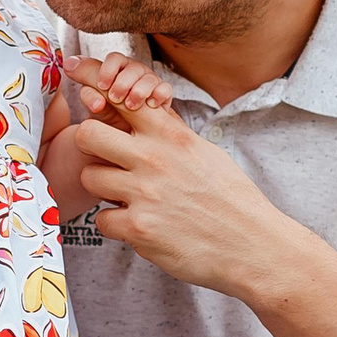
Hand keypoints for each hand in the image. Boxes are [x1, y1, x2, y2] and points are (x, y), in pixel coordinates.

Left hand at [64, 52, 172, 122]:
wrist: (130, 138)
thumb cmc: (111, 118)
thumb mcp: (98, 107)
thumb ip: (88, 90)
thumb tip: (68, 65)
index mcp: (117, 71)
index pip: (114, 59)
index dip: (108, 69)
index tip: (102, 85)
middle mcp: (134, 73)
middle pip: (133, 67)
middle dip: (123, 82)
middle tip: (115, 98)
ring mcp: (150, 83)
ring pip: (149, 78)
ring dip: (139, 90)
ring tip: (130, 105)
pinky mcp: (163, 95)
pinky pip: (165, 89)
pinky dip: (159, 95)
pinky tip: (151, 105)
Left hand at [69, 99, 293, 295]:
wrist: (252, 246)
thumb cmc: (232, 200)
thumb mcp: (205, 153)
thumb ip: (172, 134)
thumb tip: (149, 111)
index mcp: (172, 136)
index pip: (119, 98)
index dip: (95, 89)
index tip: (85, 89)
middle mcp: (154, 159)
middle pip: (87, 135)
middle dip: (89, 147)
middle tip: (105, 160)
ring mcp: (143, 194)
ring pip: (89, 177)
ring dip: (104, 189)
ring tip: (128, 198)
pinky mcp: (138, 229)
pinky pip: (102, 220)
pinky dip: (116, 226)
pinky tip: (139, 226)